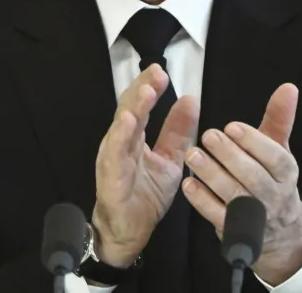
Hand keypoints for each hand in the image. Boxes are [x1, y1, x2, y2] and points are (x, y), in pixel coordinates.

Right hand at [91, 64, 199, 267]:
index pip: (141, 106)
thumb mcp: (170, 159)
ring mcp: (113, 159)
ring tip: (147, 92)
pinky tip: (129, 121)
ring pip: (121, 129)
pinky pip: (115, 156)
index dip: (150, 87)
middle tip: (157, 72)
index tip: (162, 71)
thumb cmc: (145, 195)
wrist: (130, 231)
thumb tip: (191, 99)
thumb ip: (178, 131)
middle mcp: (120, 143)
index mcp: (134, 137)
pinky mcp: (111, 179)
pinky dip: (121, 137)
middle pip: (129, 109)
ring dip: (134, 108)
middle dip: (141, 89)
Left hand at [182, 83, 301, 285]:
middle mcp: (274, 196)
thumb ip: (279, 119)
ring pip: (234, 195)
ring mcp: (255, 216)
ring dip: (211, 175)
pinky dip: (202, 201)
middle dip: (229, 155)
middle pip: (253, 176)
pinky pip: (218, 216)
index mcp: (287, 173)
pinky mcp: (236, 231)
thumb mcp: (279, 150)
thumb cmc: (273, 179)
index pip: (275, 158)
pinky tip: (188, 185)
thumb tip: (288, 87)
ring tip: (192, 155)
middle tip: (207, 135)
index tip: (232, 126)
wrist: (279, 232)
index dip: (253, 142)